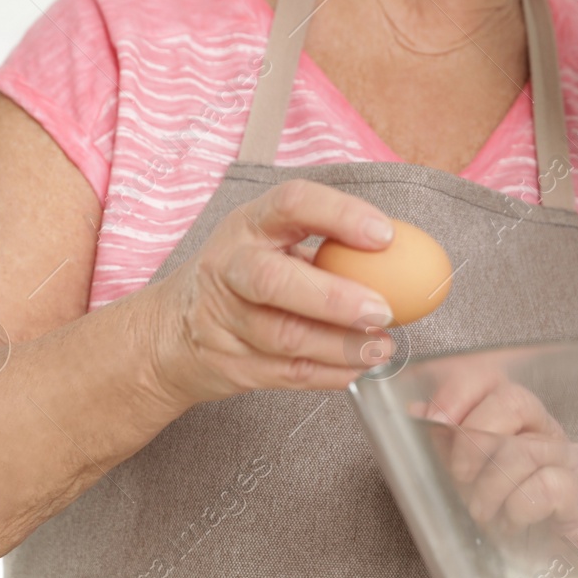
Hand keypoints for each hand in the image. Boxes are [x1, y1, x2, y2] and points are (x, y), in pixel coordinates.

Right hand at [148, 179, 399, 402]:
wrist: (171, 332)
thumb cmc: (243, 277)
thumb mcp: (272, 242)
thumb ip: (327, 245)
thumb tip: (405, 254)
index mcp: (250, 224)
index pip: (293, 203)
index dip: (340, 215)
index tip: (384, 235)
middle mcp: (229, 267)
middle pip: (273, 281)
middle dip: (334, 298)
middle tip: (383, 310)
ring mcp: (223, 319)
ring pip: (284, 336)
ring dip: (342, 345)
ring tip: (382, 346)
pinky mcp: (230, 365)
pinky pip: (287, 373)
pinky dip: (331, 374)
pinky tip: (359, 368)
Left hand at [419, 371, 577, 543]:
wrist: (557, 566)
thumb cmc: (508, 517)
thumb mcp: (468, 480)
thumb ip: (446, 447)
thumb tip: (415, 413)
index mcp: (514, 420)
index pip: (491, 378)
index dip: (460, 391)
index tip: (435, 419)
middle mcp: (543, 430)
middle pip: (513, 400)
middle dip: (473, 438)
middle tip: (460, 475)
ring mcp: (566, 459)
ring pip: (522, 449)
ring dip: (489, 488)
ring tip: (483, 514)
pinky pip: (546, 485)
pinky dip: (518, 508)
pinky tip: (513, 523)